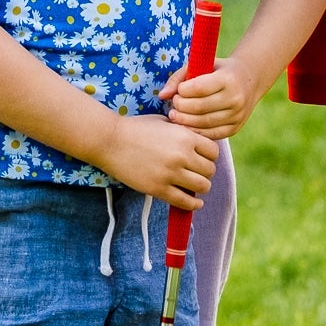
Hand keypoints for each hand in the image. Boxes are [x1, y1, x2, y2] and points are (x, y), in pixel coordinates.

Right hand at [103, 112, 218, 210]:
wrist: (112, 141)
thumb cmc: (137, 128)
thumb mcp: (164, 122)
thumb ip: (183, 131)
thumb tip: (198, 141)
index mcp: (185, 136)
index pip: (213, 151)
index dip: (210, 155)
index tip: (203, 157)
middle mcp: (182, 156)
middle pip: (210, 170)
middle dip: (206, 172)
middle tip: (198, 172)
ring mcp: (171, 174)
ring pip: (202, 187)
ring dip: (201, 187)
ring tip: (195, 185)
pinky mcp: (159, 189)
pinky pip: (185, 202)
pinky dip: (194, 204)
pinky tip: (195, 202)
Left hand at [161, 53, 259, 138]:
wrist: (249, 80)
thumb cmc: (218, 70)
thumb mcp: (202, 65)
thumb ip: (179, 77)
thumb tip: (162, 95)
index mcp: (228, 79)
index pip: (199, 88)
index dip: (183, 91)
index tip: (178, 90)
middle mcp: (235, 98)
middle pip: (200, 107)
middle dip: (182, 107)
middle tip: (173, 105)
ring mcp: (237, 115)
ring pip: (205, 123)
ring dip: (185, 121)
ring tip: (175, 116)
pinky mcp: (235, 128)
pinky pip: (212, 134)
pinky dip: (196, 132)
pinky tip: (186, 126)